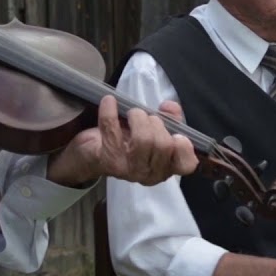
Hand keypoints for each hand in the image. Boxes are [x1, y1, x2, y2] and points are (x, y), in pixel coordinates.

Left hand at [47, 95, 198, 186]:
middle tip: (143, 117)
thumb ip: (168, 118)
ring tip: (131, 114)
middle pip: (163, 144)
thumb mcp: (152, 129)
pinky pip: (112, 131)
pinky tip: (108, 102)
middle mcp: (150, 174)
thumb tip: (169, 106)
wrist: (90, 153)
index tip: (177, 133)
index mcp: (165, 167)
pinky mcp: (109, 162)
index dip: (185, 148)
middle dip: (155, 122)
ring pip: (144, 140)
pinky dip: (109, 111)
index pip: (185, 164)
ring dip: (138, 117)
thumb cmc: (127, 140)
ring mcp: (128, 170)